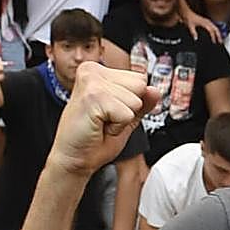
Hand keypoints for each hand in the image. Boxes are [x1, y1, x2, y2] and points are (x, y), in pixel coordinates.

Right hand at [47, 62, 160, 178]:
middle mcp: (92, 71)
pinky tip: (99, 127)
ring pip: (136, 100)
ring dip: (123, 118)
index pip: (140, 79)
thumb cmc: (95, 139)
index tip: (111, 111)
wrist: (74, 158)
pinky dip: (118, 127)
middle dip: (130, 108)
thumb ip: (142, 101)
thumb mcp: (126, 116)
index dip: (132, 101)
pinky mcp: (93, 97)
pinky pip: (127, 114)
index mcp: (99, 71)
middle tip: (106, 118)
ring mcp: (91, 82)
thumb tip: (155, 90)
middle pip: (141, 86)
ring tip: (102, 123)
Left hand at [184, 8, 221, 43]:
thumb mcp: (190, 26)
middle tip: (220, 42)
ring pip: (216, 28)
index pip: (211, 30)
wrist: (187, 13)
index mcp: (204, 23)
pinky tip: (215, 35)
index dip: (213, 37)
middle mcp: (207, 22)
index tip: (214, 42)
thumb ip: (193, 32)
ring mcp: (208, 21)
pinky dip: (216, 31)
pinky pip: (214, 27)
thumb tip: (196, 38)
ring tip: (219, 40)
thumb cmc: (189, 18)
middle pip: (216, 29)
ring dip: (218, 34)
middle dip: (219, 36)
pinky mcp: (207, 22)